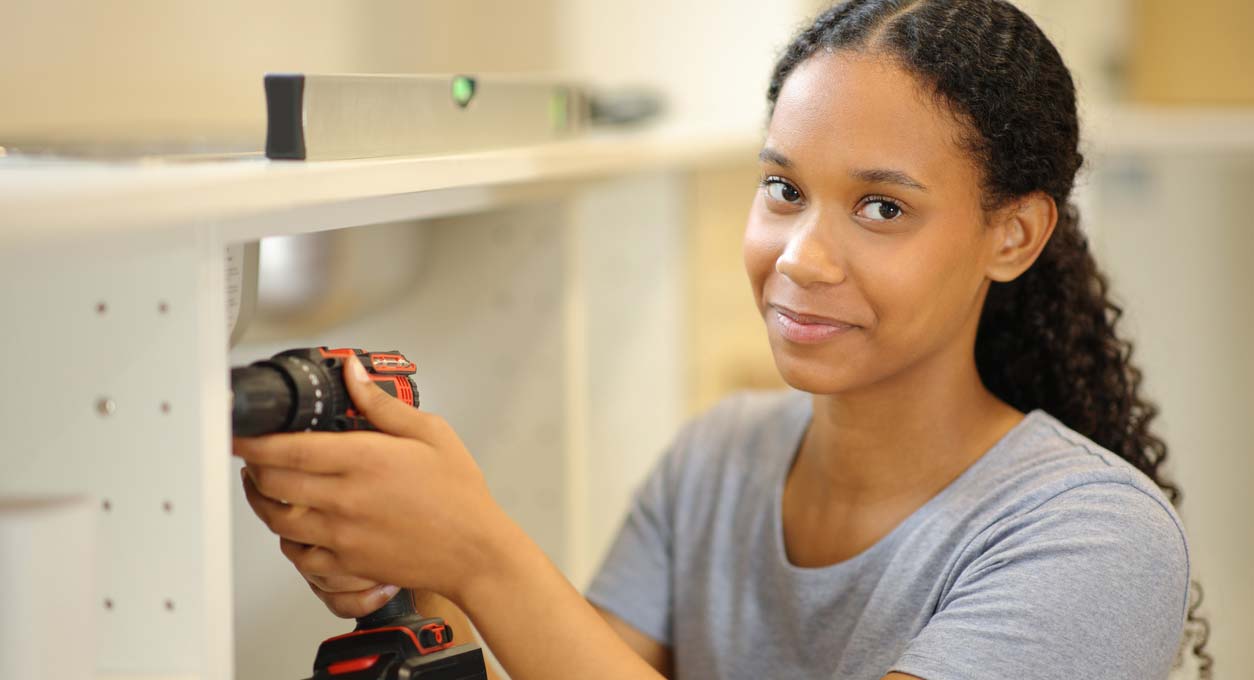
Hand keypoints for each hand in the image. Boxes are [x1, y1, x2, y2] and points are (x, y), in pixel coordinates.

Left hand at [233, 357, 509, 605]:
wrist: (474, 551)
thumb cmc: (459, 497)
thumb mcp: (431, 434)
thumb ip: (382, 404)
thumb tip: (353, 374)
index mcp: (366, 460)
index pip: (289, 449)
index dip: (254, 440)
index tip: (239, 431)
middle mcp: (347, 499)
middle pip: (273, 483)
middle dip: (253, 466)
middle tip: (251, 453)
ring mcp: (343, 535)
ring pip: (278, 520)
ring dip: (261, 501)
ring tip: (263, 485)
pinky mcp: (347, 563)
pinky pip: (298, 556)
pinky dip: (286, 540)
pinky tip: (292, 526)